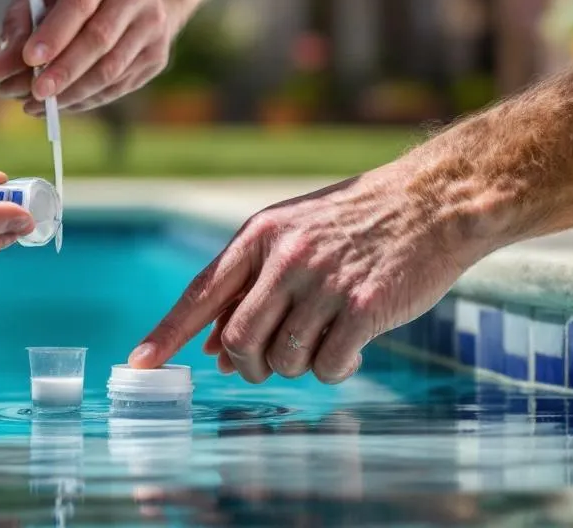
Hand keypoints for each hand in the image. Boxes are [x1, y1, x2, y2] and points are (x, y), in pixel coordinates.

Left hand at [0, 0, 182, 113]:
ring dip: (71, 92)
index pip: (79, 2)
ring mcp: (154, 24)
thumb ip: (20, 19)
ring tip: (36, 106)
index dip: (54, 34)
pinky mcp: (158, 55)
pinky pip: (119, 85)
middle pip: (98, 39)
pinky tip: (60, 104)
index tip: (28, 59)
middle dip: (62, 71)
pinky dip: (86, 99)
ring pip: (111, 68)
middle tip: (31, 95)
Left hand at [128, 166, 492, 382]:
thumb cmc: (356, 223)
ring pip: (283, 358)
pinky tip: (350, 351)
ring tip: (320, 344)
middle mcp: (285, 258)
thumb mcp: (293, 235)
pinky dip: (334, 371)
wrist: (432, 201)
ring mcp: (324, 282)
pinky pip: (328, 366)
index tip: (140, 364)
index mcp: (259, 235)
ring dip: (297, 366)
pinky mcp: (364, 307)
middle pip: (239, 339)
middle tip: (268, 364)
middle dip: (248, 365)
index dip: (167, 333)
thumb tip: (214, 348)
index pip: (200, 292)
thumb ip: (252, 283)